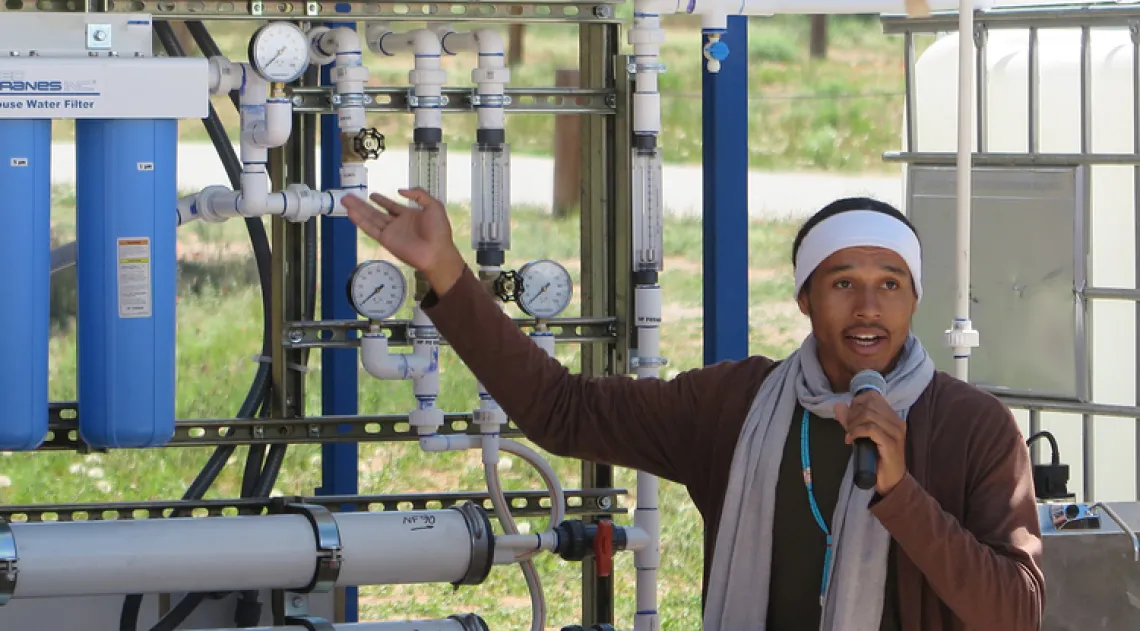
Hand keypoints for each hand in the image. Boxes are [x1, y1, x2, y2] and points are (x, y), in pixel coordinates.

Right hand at [343, 189, 465, 294]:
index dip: (382, 201)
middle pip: (376, 212)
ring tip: (345, 200)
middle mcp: (397, 223)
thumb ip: (419, 195)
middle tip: (349, 196)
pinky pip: (370, 229)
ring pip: (370, 218)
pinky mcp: (385, 240)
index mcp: (409, 215)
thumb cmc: (438, 230)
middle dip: (363, 204)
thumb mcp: (433, 206)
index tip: (372, 195)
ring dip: (357, 210)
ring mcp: (390, 232)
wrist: (436, 252)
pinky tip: (351, 212)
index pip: (391, 206)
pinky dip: (360, 221)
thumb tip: (401, 191)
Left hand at [833, 391, 906, 494]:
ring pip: (869, 415)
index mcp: (892, 417)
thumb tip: (838, 405)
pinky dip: (856, 432)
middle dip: (852, 414)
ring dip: (853, 424)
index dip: (857, 402)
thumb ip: (851, 420)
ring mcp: (896, 433)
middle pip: (869, 404)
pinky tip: (851, 440)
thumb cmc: (877, 457)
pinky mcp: (891, 444)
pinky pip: (871, 429)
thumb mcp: (862, 435)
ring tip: (849, 435)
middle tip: (848, 428)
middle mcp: (897, 422)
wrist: (891, 480)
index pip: (873, 396)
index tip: (850, 416)